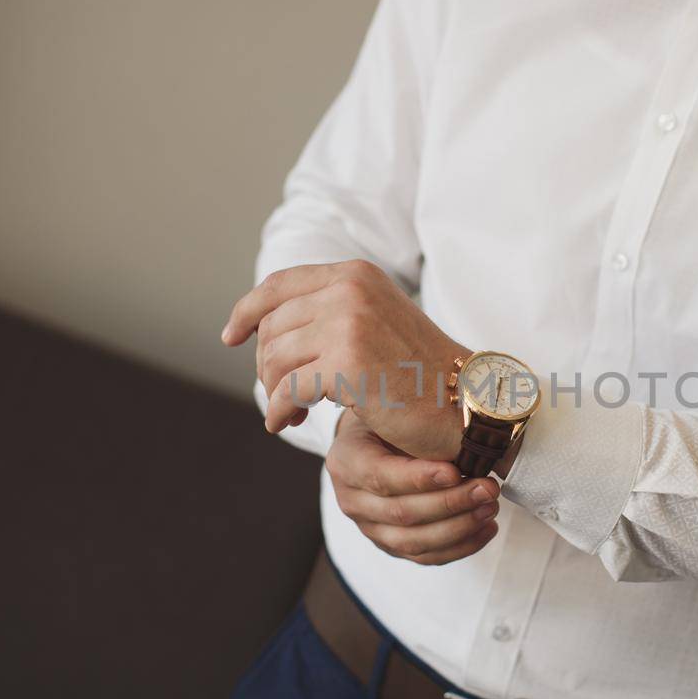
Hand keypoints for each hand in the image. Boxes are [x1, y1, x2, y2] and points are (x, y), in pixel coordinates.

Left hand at [221, 260, 465, 460]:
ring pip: (274, 357)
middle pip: (272, 325)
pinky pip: (288, 390)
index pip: (280, 284)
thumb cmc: (423, 372)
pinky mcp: (346, 365)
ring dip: (273, 390)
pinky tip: (286, 423)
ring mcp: (347, 324)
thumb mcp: (377, 322)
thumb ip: (331, 312)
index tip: (231, 335)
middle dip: (266, 364)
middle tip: (280, 394)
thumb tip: (263, 323)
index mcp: (355, 274)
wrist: (467, 402)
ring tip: (287, 412)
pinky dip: (279, 410)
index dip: (247, 310)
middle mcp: (350, 290)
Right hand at [327, 411, 499, 564]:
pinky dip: (460, 547)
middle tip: (487, 489)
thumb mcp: (390, 414)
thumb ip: (415, 428)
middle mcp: (352, 501)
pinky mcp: (390, 545)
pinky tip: (486, 529)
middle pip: (402, 513)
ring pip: (414, 541)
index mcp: (347, 462)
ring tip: (490, 508)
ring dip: (459, 528)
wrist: (367, 444)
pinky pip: (426, 556)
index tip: (456, 472)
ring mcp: (370, 528)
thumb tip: (465, 438)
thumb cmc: (385, 423)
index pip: (381, 476)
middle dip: (451, 503)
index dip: (420, 478)